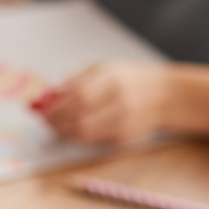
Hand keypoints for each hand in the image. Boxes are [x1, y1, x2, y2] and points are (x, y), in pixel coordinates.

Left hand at [36, 61, 167, 143]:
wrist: (166, 96)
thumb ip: (77, 79)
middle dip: (56, 119)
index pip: (77, 93)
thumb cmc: (131, 79)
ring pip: (83, 131)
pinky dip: (77, 137)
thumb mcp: (106, 69)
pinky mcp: (124, 136)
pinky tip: (70, 131)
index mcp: (112, 77)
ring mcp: (123, 119)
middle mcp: (118, 98)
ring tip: (54, 127)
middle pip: (78, 114)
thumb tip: (50, 93)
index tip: (42, 108)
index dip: (56, 104)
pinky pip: (93, 140)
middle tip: (45, 120)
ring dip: (63, 131)